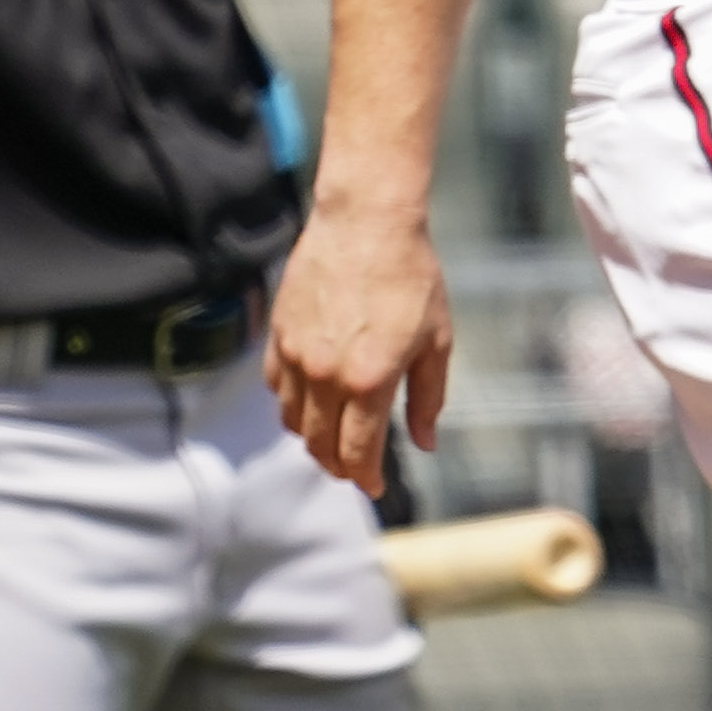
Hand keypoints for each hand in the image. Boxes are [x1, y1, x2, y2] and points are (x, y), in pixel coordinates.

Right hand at [268, 195, 454, 497]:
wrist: (366, 223)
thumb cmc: (413, 279)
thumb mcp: (437, 343)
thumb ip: (427, 399)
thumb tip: (424, 443)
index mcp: (368, 381)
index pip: (356, 451)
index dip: (364, 477)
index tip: (374, 487)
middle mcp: (324, 375)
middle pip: (318, 443)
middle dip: (336, 464)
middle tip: (353, 470)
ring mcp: (294, 355)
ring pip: (291, 419)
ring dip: (311, 438)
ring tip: (332, 439)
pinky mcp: (277, 334)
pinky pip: (275, 386)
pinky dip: (290, 404)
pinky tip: (310, 401)